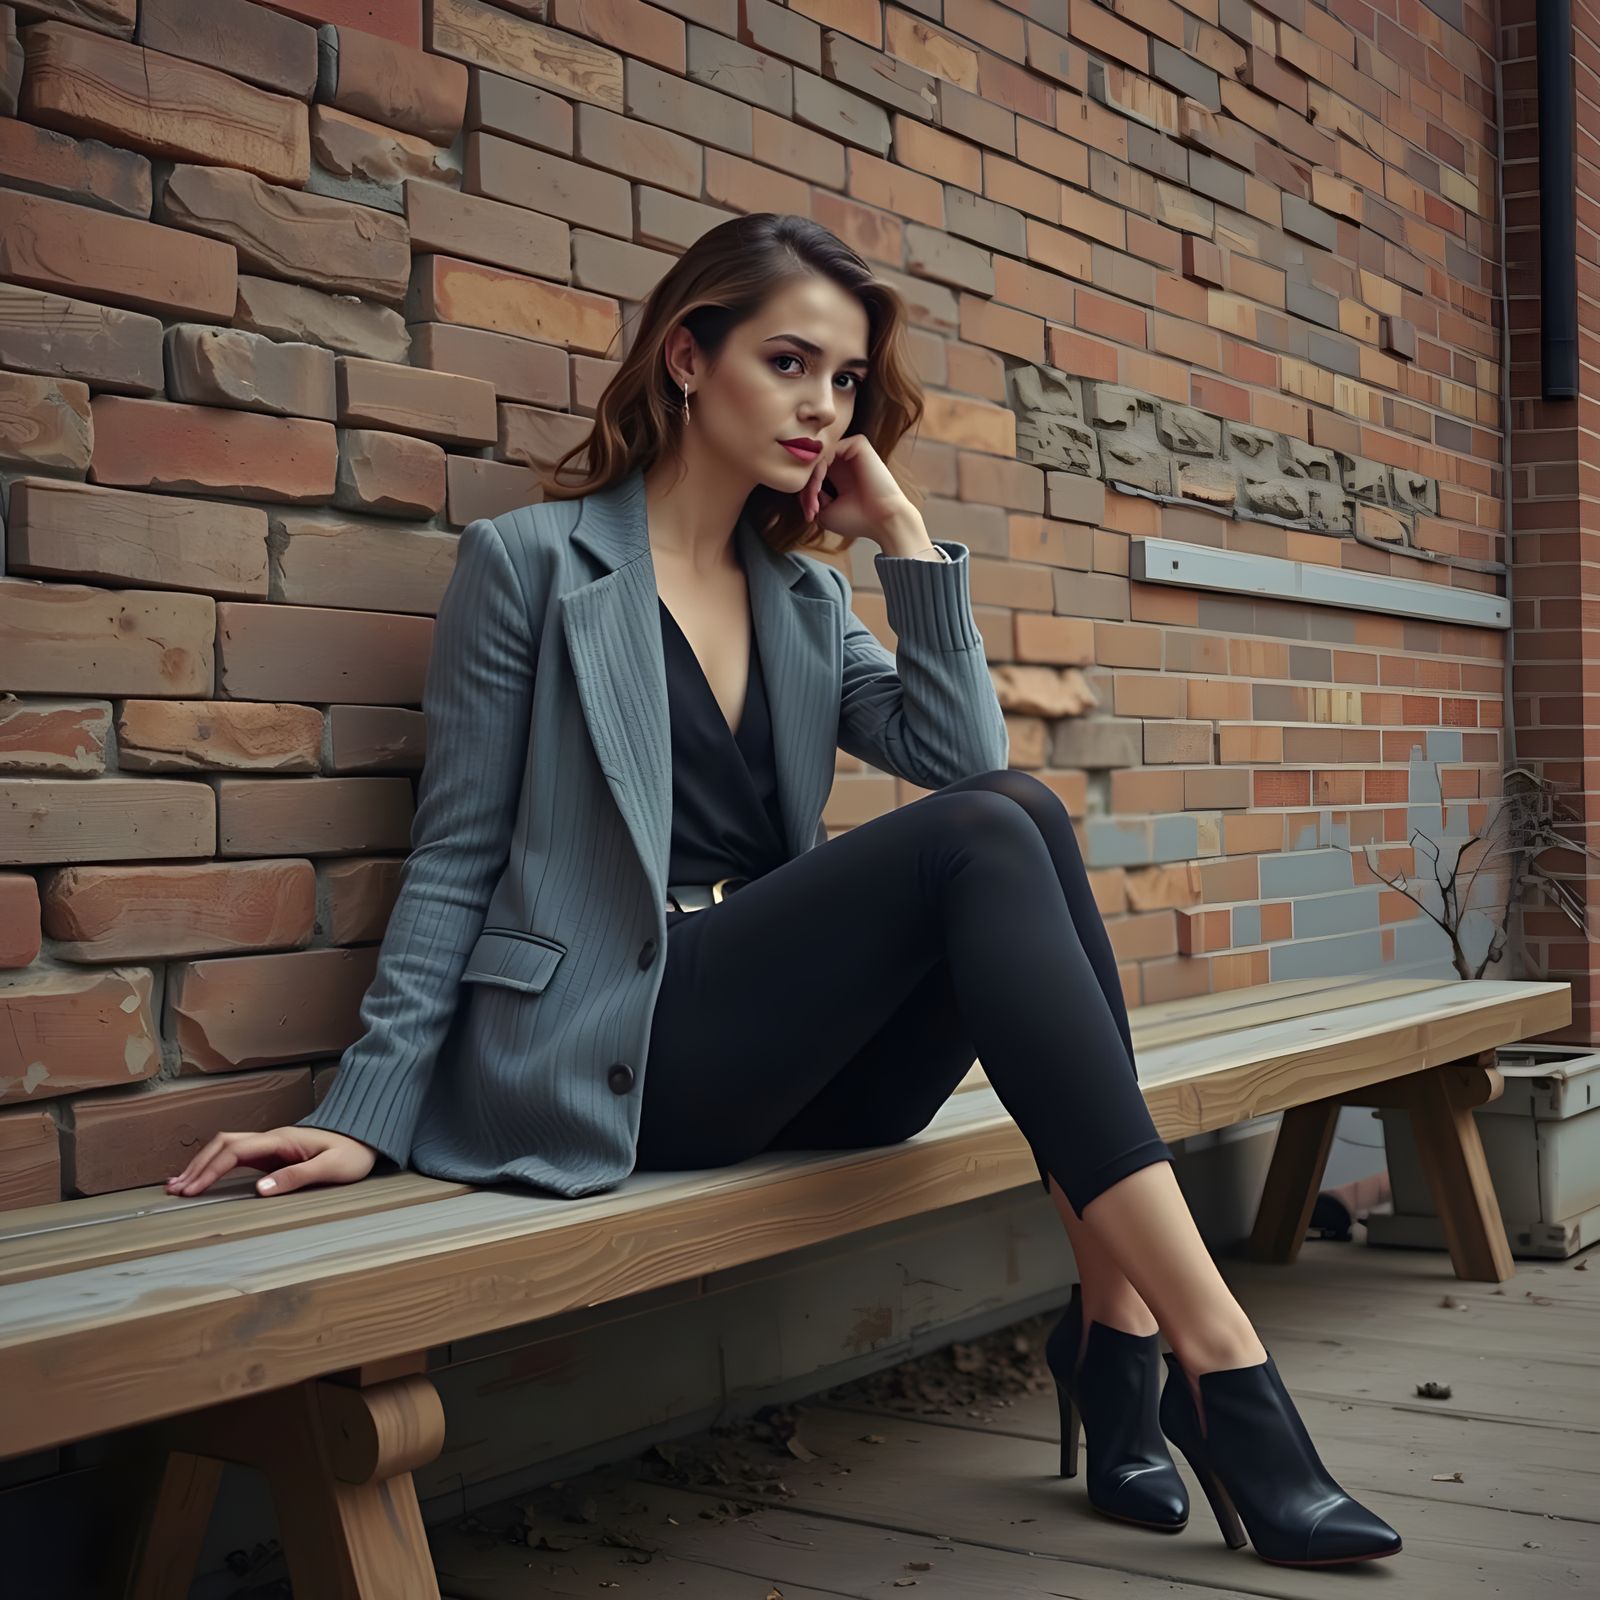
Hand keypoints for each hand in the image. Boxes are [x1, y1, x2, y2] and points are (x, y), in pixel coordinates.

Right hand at [164, 1126, 377, 1197]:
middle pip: (224, 1145)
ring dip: (202, 1164)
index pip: (235, 1151)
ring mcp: (271, 1145)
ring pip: (227, 1148)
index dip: (210, 1170)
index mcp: (282, 1140)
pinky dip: (216, 1166)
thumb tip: (259, 1190)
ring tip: (177, 1186)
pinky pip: (237, 1157)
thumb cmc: (353, 1155)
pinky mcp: (273, 1154)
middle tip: (174, 1190)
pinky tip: (203, 1179)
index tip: (192, 1190)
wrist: (367, 1140)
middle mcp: (272, 1138)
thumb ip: (296, 1177)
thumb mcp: (331, 1169)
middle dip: (197, 1166)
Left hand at [798, 434, 916, 547]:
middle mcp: (845, 462)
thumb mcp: (825, 513)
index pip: (812, 474)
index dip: (805, 492)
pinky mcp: (859, 444)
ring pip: (819, 456)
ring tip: (814, 498)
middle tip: (810, 507)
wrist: (884, 520)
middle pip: (813, 463)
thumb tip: (801, 483)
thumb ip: (811, 496)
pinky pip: (830, 448)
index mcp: (839, 476)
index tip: (809, 514)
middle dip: (805, 485)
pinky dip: (821, 465)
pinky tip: (820, 481)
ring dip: (811, 477)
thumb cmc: (858, 520)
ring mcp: (851, 452)